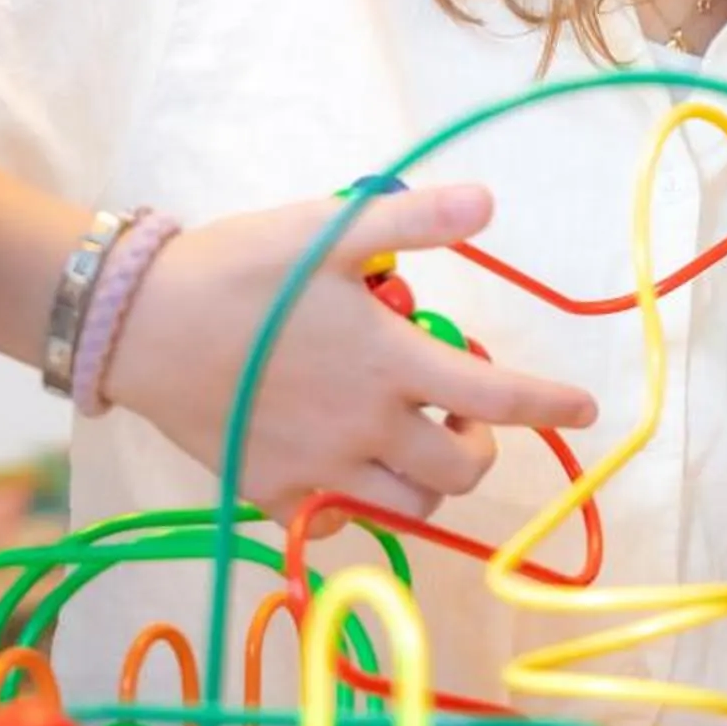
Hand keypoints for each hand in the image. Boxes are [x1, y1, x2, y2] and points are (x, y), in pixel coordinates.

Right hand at [105, 184, 595, 524]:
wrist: (140, 323)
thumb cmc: (240, 268)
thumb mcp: (329, 229)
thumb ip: (414, 220)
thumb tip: (489, 201)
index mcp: (389, 364)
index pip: (497, 398)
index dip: (551, 406)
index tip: (586, 412)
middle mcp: (364, 430)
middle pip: (461, 471)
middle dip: (480, 444)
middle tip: (458, 406)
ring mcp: (319, 472)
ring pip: (410, 506)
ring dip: (429, 478)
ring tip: (412, 435)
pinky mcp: (273, 494)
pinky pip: (340, 524)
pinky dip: (361, 504)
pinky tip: (350, 464)